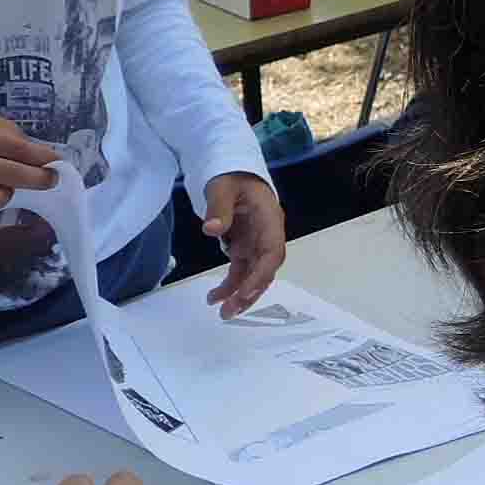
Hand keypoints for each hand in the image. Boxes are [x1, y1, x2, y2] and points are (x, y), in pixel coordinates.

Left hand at [197, 172, 284, 314]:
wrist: (234, 172)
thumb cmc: (232, 176)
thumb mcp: (222, 186)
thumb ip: (218, 207)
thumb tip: (211, 229)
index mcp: (269, 219)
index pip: (272, 252)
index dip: (261, 274)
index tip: (245, 291)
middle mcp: (268, 235)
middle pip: (264, 270)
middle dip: (249, 293)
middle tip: (230, 311)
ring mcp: (257, 244)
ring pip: (253, 275)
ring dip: (239, 295)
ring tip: (222, 312)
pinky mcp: (244, 248)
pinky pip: (240, 271)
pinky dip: (229, 285)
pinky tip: (214, 298)